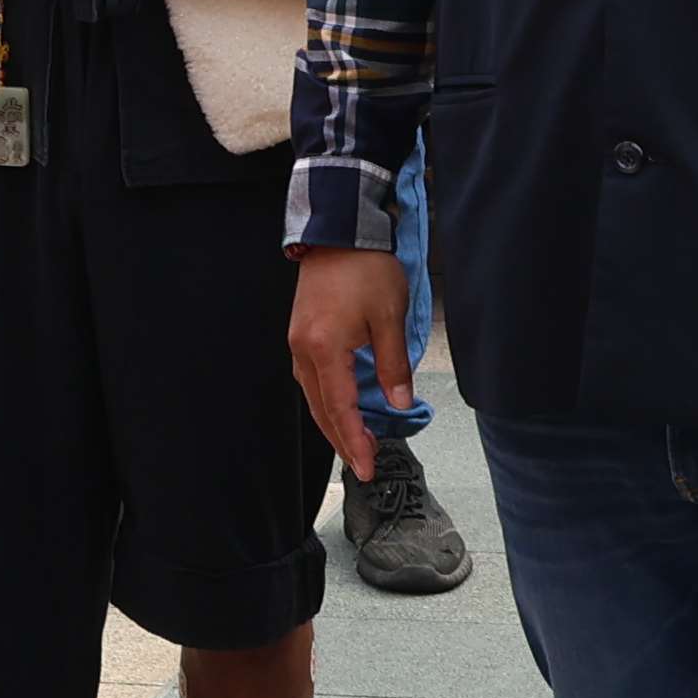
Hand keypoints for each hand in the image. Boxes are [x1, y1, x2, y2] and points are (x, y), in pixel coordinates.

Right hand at [284, 248, 402, 471]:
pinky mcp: (302, 333)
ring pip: (313, 395)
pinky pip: (312, 378)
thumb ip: (393, 364)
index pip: (339, 408)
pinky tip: (341, 407)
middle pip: (320, 408)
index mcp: (324, 348)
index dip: (354, 441)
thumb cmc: (366, 268)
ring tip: (354, 443)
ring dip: (333, 422)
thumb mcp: (389, 317)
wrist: (339, 230)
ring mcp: (298, 341)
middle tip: (362, 466)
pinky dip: (327, 400)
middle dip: (341, 440)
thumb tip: (399, 403)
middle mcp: (303, 349)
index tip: (367, 467)